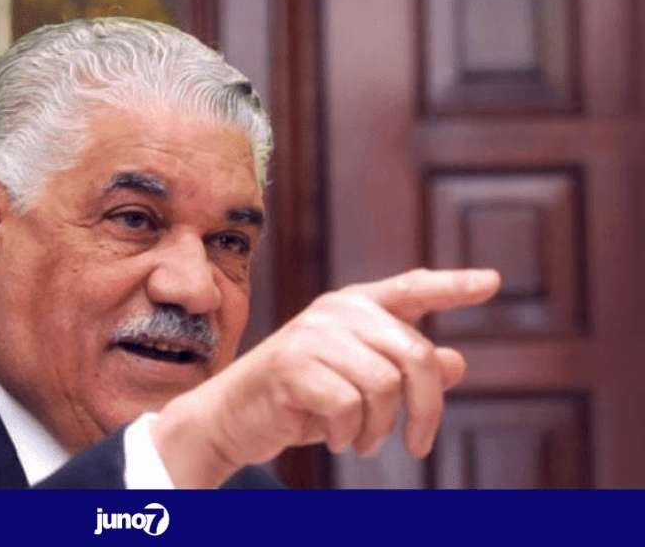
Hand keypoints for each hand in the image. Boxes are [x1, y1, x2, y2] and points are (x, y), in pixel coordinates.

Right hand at [151, 268, 500, 487]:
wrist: (234, 418)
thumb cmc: (300, 401)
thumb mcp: (359, 387)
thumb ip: (404, 371)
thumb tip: (456, 361)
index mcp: (354, 307)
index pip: (411, 289)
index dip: (453, 286)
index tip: (492, 282)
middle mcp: (336, 311)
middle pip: (414, 355)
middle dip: (425, 410)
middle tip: (419, 446)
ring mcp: (312, 334)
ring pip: (385, 386)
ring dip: (379, 430)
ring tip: (362, 442)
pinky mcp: (292, 363)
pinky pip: (349, 405)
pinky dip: (348, 434)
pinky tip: (334, 438)